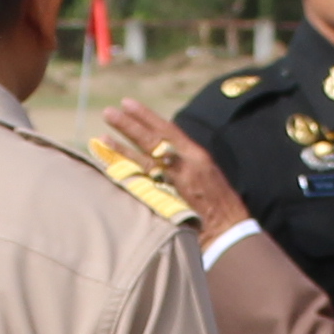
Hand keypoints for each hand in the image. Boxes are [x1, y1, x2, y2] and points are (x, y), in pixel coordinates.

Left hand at [98, 104, 247, 242]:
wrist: (231, 230)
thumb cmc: (220, 205)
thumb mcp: (206, 176)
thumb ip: (186, 164)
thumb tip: (164, 155)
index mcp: (198, 156)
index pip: (169, 130)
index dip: (147, 116)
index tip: (128, 104)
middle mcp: (187, 164)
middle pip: (153, 140)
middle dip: (130, 125)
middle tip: (109, 112)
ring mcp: (177, 182)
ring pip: (145, 159)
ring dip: (122, 147)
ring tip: (102, 137)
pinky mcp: (170, 199)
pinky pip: (144, 183)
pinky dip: (127, 173)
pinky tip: (110, 167)